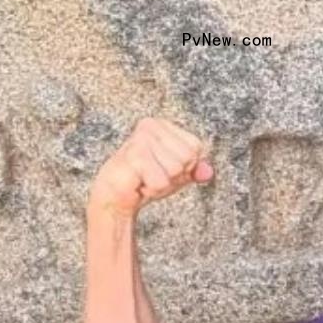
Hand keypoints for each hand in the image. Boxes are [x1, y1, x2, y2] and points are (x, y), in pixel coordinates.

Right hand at [87, 118, 214, 218]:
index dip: (185, 166)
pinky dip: (152, 189)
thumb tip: (208, 171)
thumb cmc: (142, 181)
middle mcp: (151, 125)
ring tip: (144, 179)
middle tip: (151, 175)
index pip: (196, 148)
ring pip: (176, 170)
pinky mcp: (135, 155)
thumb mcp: (175, 175)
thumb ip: (194, 170)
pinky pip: (162, 181)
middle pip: (187, 158)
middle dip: (173, 176)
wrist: (113, 198)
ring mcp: (141, 138)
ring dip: (161, 183)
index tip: (162, 168)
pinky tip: (138, 183)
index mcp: (162, 124)